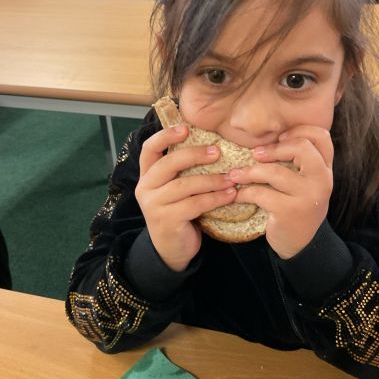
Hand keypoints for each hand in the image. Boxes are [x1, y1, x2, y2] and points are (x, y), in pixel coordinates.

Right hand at [135, 125, 236, 271]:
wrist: (172, 249)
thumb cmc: (179, 211)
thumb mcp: (176, 189)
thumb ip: (183, 170)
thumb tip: (212, 144)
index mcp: (147, 175)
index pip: (149, 149)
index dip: (165, 136)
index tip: (185, 128)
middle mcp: (146, 188)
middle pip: (168, 164)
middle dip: (194, 155)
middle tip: (217, 152)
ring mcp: (153, 205)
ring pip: (184, 185)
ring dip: (212, 180)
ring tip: (232, 178)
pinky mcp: (166, 220)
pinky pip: (194, 204)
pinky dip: (215, 198)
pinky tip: (230, 195)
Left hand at [228, 126, 333, 259]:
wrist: (302, 245)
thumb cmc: (298, 206)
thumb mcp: (306, 182)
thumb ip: (299, 160)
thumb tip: (270, 135)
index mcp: (326, 169)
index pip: (320, 136)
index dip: (299, 130)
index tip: (279, 138)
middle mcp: (322, 180)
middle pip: (301, 147)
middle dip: (273, 148)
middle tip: (255, 154)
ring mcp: (308, 196)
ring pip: (274, 171)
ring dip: (249, 172)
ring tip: (235, 175)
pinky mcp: (290, 211)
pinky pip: (260, 193)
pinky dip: (244, 193)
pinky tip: (238, 195)